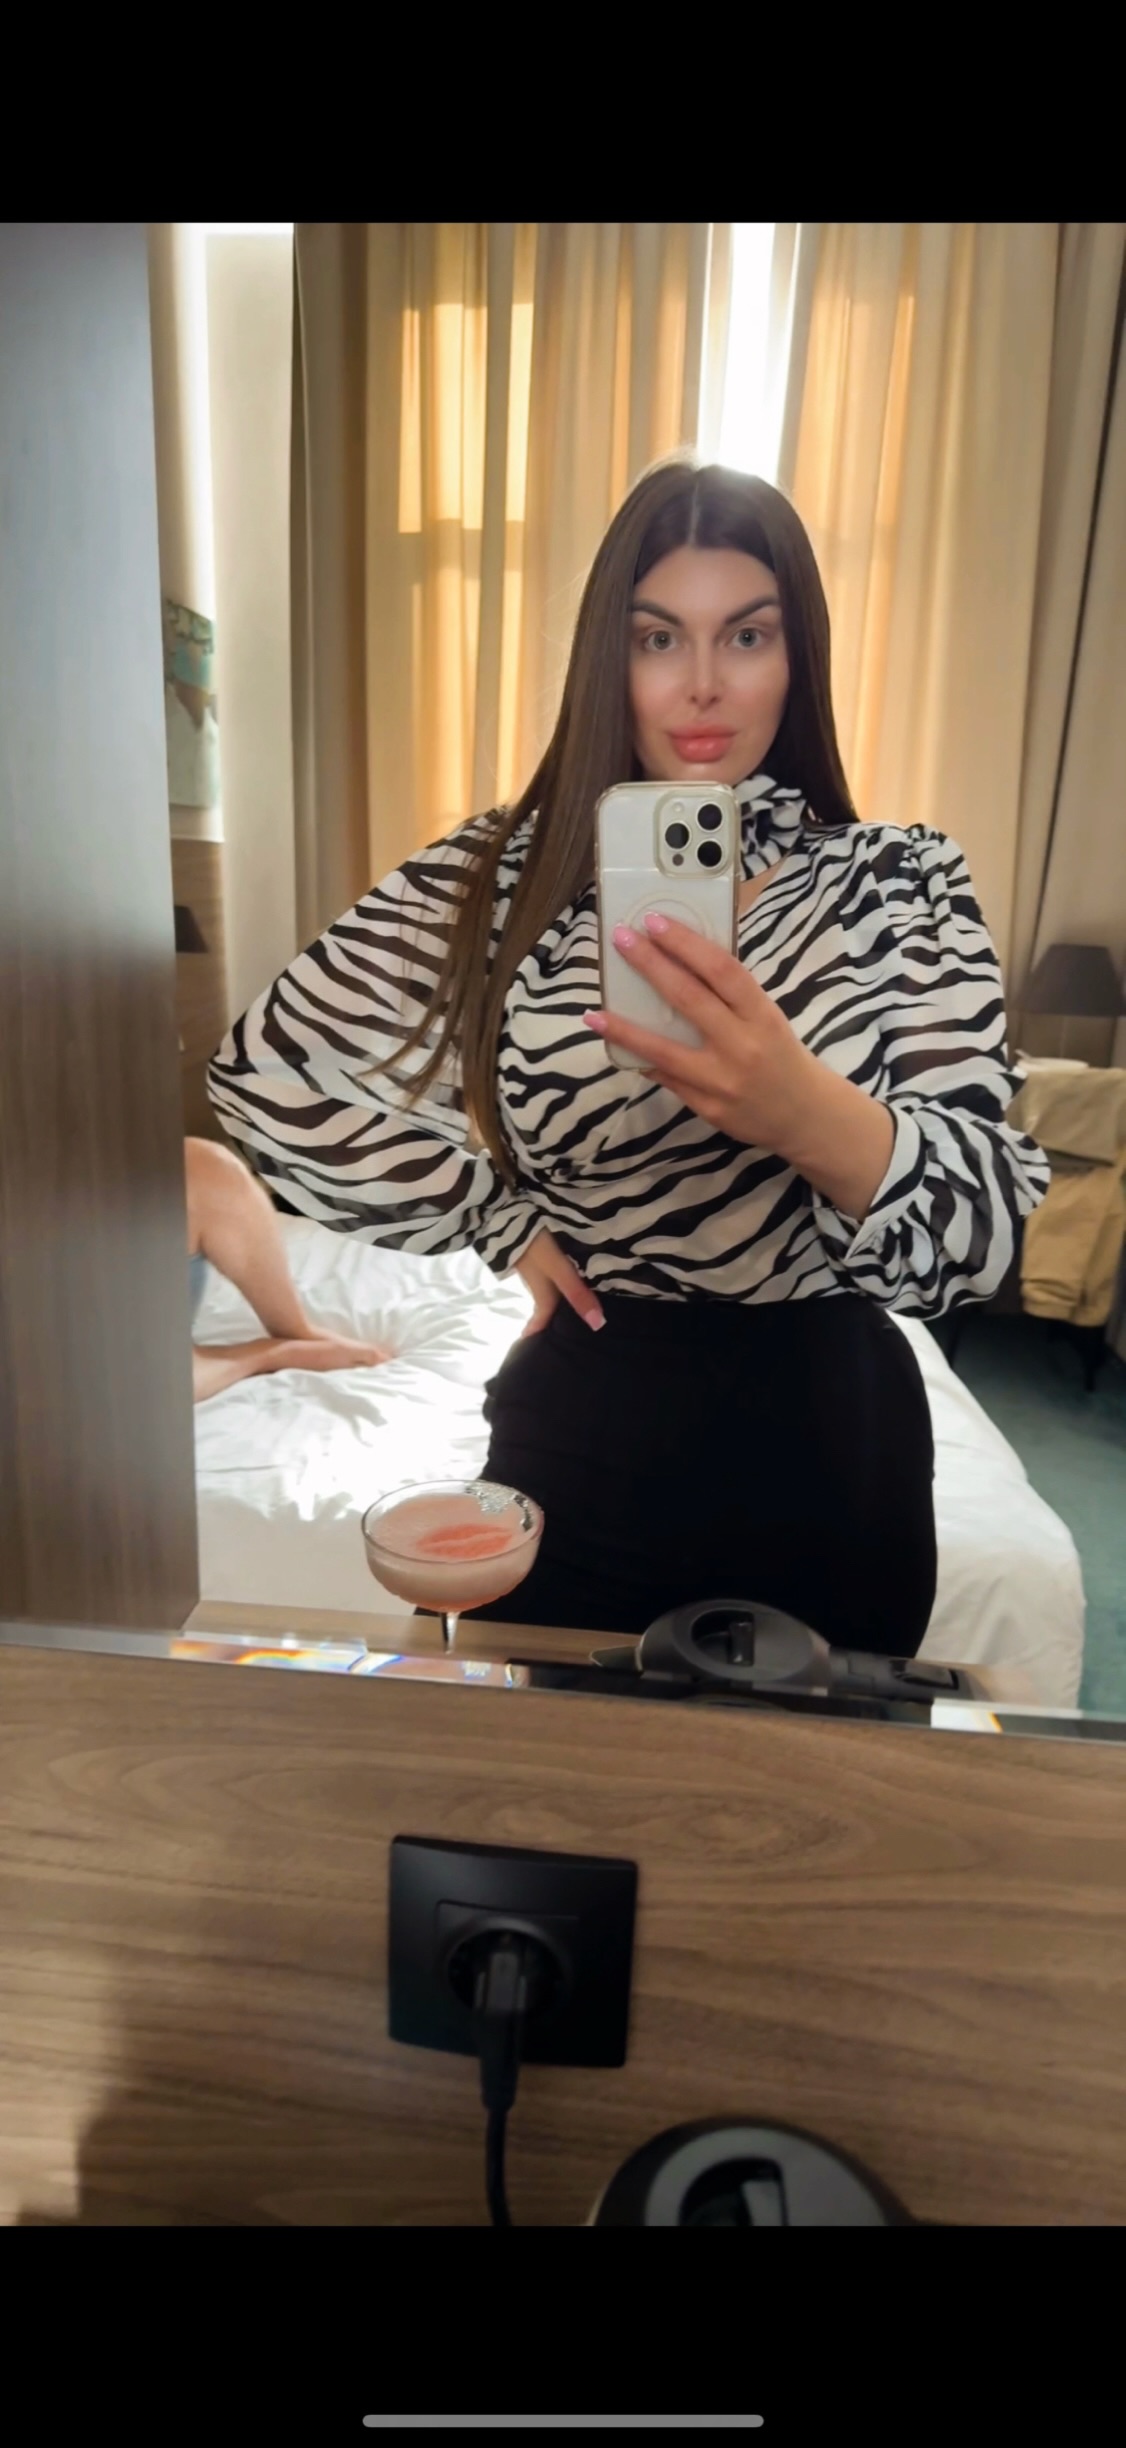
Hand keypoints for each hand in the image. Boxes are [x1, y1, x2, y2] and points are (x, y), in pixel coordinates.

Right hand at [515, 1228, 605, 1338]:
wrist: (508, 1215)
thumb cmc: (534, 1247)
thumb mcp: (558, 1270)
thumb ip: (577, 1293)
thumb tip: (598, 1325)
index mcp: (541, 1294)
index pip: (541, 1321)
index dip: (539, 1334)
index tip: (537, 1347)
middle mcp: (537, 1285)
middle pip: (547, 1306)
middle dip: (551, 1319)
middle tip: (562, 1330)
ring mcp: (534, 1269)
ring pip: (548, 1289)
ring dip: (556, 1298)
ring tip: (569, 1304)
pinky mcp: (535, 1253)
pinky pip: (548, 1274)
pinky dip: (556, 1280)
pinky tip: (565, 1275)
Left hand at [584, 913, 821, 1153]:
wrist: (805, 1114)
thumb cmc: (781, 1054)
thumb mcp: (766, 1017)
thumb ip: (731, 997)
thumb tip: (678, 962)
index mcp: (761, 1015)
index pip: (721, 970)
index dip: (686, 942)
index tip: (654, 921)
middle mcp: (742, 1045)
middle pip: (688, 998)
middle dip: (650, 965)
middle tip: (621, 939)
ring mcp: (722, 1080)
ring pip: (664, 1050)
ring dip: (625, 1029)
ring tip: (594, 1013)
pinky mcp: (708, 1107)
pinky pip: (667, 1079)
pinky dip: (641, 1060)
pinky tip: (617, 1046)